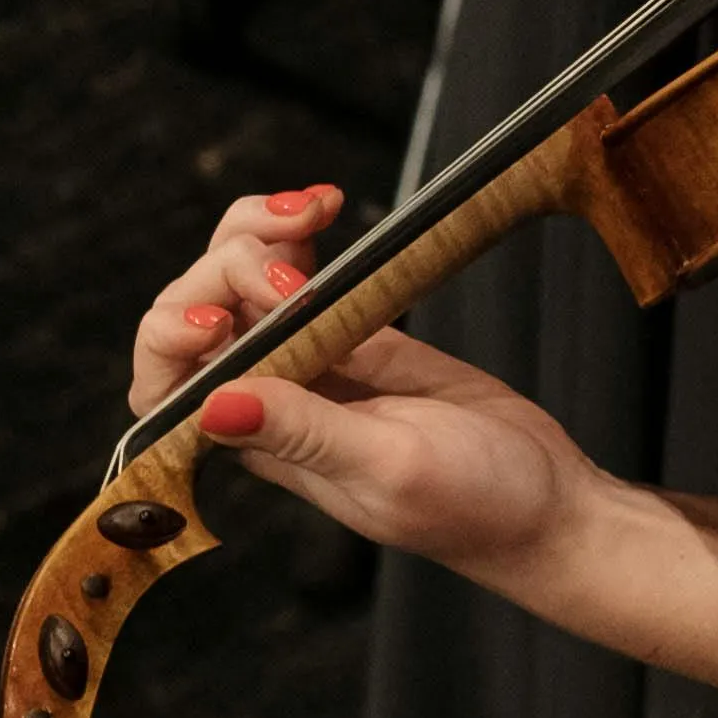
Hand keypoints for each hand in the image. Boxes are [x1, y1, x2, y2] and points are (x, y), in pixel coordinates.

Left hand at [129, 184, 603, 574]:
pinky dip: (303, 238)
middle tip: (295, 252)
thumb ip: (308, 432)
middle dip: (227, 266)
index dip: (170, 339)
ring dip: (259, 236)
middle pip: (199, 316)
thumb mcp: (393, 467)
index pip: (167, 390)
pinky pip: (306, 277)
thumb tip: (214, 400)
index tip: (224, 316)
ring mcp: (316, 362)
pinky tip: (325, 214)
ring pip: (244, 285)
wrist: (550, 502)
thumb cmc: (476, 506)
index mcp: (263, 448)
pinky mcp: (361, 334)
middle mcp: (275, 401)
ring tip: (312, 211)